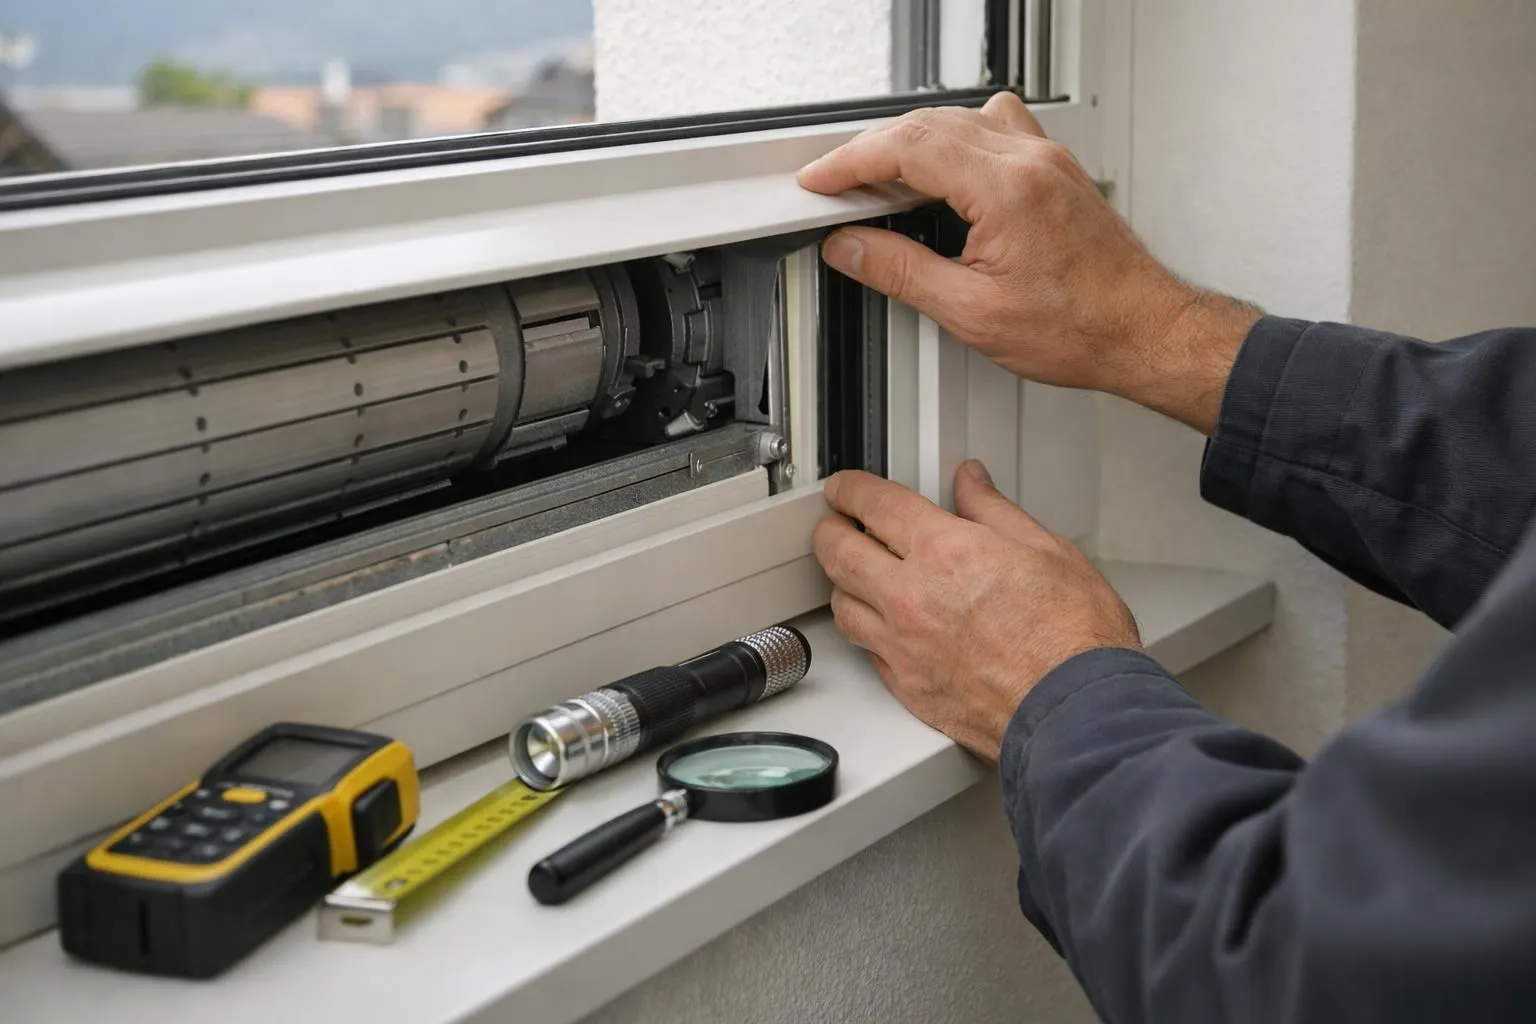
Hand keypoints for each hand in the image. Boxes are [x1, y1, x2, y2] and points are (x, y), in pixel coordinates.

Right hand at [797, 92, 1259, 433]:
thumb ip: (900, 271)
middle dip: (871, 152)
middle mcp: (1030, 160)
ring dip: (909, 143)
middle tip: (837, 187)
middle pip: (927, 125)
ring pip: (958, 121)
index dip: (851, 162)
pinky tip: (940, 173)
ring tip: (878, 183)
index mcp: (1007, 188)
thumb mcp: (971, 311)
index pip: (908, 147)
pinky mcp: (1054, 169)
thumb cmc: (1081, 328)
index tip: (821, 180)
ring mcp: (1046, 159)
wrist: (1143, 331)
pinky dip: (953, 141)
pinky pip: (992, 128)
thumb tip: (850, 247)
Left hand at [813, 461, 1141, 762]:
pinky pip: (866, 650)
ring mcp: (903, 646)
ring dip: (842, 583)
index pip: (874, 505)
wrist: (1078, 714)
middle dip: (830, 530)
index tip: (846, 488)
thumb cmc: (1075, 640)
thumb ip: (995, 511)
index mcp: (944, 552)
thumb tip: (972, 484)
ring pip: (842, 605)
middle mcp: (911, 598)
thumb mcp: (1047, 550)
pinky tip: (882, 625)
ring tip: (854, 573)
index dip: (850, 490)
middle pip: (838, 553)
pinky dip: (867, 630)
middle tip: (835, 523)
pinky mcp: (907, 687)